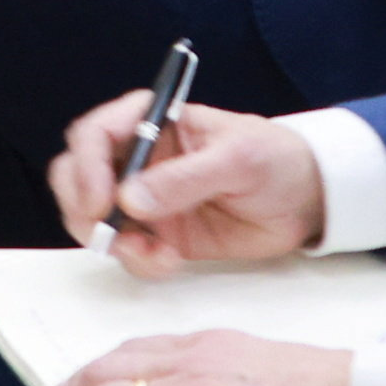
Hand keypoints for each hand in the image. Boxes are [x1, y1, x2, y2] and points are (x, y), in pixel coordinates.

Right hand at [54, 90, 327, 273]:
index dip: (86, 167)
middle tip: (109, 235)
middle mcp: (135, 158)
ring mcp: (143, 199)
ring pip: (92, 217)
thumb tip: (130, 200)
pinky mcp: (158, 234)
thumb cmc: (276, 159)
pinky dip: (136, 261)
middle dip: (83, 209)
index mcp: (149, 122)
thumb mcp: (238, 159)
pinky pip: (126, 250)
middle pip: (75, 176)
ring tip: (153, 255)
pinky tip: (168, 262)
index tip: (101, 202)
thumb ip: (184, 178)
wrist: (310, 200)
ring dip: (110, 241)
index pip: (93, 135)